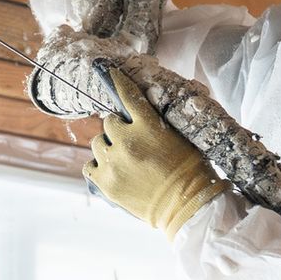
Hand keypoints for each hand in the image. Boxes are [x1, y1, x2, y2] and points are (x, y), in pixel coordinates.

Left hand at [85, 69, 227, 238]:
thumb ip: (157, 123)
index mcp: (148, 127)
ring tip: (124, 160)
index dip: (117, 82)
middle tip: (132, 142)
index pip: (128, 96)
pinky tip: (112, 171)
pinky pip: (89, 165)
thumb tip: (143, 111)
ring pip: (98, 142)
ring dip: (109, 147)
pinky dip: (98, 166)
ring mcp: (113, 163)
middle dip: (119, 129)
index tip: (108, 72)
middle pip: (109, 122)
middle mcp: (127, 141)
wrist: (187, 208)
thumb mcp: (180, 138)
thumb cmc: (191, 172)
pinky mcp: (105, 183)